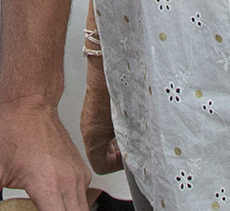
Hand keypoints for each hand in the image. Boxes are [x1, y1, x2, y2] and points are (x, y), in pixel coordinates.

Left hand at [0, 100, 89, 210]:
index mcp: (48, 186)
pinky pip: (83, 196)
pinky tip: (53, 200)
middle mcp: (69, 183)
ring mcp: (78, 176)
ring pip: (83, 209)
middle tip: (36, 210)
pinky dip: (72, 203)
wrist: (28, 103)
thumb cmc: (12, 131)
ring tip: (45, 207)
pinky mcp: (81, 170)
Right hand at [81, 57, 121, 175]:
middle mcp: (88, 129)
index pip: (100, 166)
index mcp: (92, 137)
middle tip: (132, 147)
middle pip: (100, 155)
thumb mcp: (129, 122)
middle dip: (117, 155)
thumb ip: (132, 142)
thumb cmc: (116, 90)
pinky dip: (114, 130)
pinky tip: (128, 121)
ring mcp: (89, 119)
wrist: (107, 63)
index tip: (129, 158)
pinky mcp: (93, 110)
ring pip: (102, 141)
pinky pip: (102, 129)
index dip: (116, 166)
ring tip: (132, 134)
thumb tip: (142, 154)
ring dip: (117, 142)